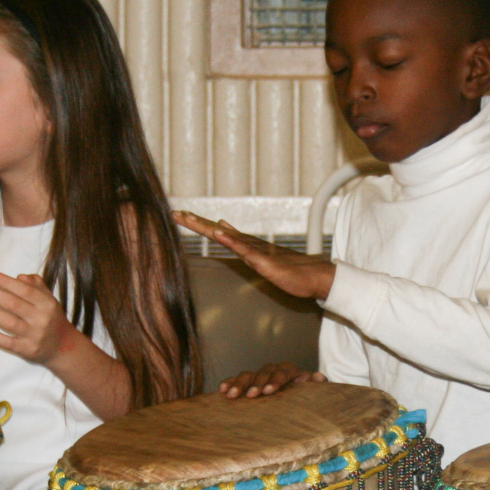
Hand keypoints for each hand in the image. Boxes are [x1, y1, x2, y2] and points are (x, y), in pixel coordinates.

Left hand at [0, 271, 79, 363]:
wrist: (63, 347)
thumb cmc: (51, 318)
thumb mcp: (49, 299)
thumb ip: (36, 285)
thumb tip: (19, 276)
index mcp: (47, 304)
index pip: (24, 290)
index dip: (6, 282)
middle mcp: (41, 319)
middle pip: (13, 304)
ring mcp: (33, 336)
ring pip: (8, 322)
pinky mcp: (26, 350)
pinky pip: (6, 342)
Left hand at [177, 210, 334, 299]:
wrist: (314, 275)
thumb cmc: (288, 267)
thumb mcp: (257, 255)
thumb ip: (238, 241)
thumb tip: (221, 225)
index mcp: (244, 245)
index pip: (216, 232)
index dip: (198, 224)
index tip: (179, 215)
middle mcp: (248, 244)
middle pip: (217, 231)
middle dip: (196, 223)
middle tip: (175, 214)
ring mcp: (256, 252)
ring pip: (227, 237)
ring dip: (208, 229)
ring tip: (190, 220)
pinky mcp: (265, 261)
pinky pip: (245, 250)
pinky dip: (231, 241)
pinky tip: (219, 233)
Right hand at [219, 361, 318, 398]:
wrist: (296, 397)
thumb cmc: (305, 397)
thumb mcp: (312, 393)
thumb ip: (316, 386)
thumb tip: (319, 378)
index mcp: (290, 371)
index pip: (283, 370)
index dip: (275, 380)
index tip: (269, 392)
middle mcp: (273, 370)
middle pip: (263, 371)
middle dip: (256, 383)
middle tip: (251, 395)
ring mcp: (259, 375)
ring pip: (248, 374)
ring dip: (239, 384)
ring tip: (231, 395)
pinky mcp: (248, 383)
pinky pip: (236, 379)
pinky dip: (229, 383)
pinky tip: (221, 390)